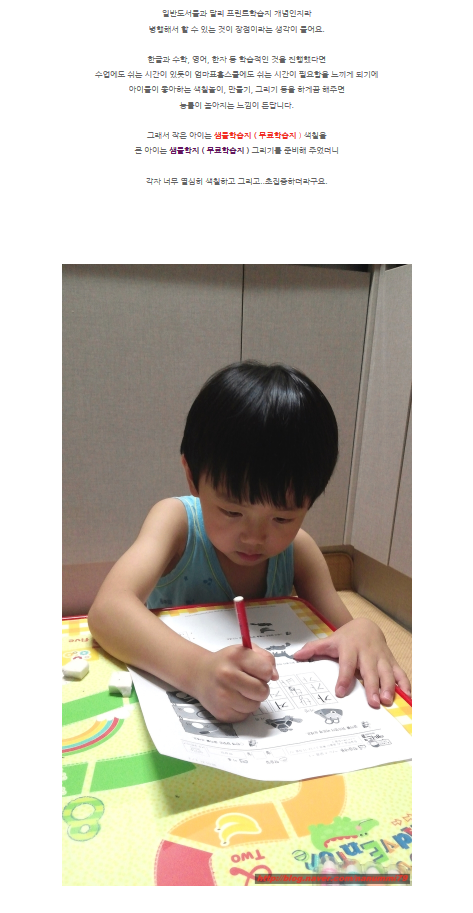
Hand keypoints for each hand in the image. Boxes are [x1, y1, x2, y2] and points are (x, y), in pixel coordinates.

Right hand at [193, 643, 278, 721]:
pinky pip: (245, 715)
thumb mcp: (246, 651)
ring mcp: (222, 696)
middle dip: (261, 688)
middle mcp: (227, 676)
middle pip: (262, 691)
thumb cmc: (227, 662)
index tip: (259, 671)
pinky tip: (233, 699)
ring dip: (252, 699)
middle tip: (251, 683)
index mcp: (235, 657)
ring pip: (255, 706)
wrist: (200, 674)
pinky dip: (243, 709)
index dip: (266, 672)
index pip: (266, 670)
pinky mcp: (221, 713)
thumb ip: (265, 659)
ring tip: (240, 690)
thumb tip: (275, 676)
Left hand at [292, 617, 410, 708]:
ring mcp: (381, 658)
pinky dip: (405, 684)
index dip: (344, 678)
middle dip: (372, 686)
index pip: (346, 664)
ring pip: (387, 672)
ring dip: (389, 687)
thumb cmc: (346, 638)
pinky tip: (408, 697)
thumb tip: (295, 656)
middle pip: (370, 671)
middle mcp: (367, 653)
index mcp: (350, 649)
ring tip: (388, 701)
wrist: (366, 625)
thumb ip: (313, 649)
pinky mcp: (391, 661)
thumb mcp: (329, 641)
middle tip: (373, 703)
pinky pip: (400, 673)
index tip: (340, 692)